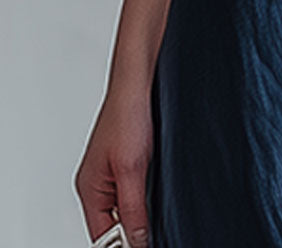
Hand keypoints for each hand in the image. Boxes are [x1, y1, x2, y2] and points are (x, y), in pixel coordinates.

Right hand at [74, 82, 153, 246]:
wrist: (138, 81)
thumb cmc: (126, 114)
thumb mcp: (131, 169)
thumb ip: (132, 209)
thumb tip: (138, 242)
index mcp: (90, 190)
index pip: (102, 236)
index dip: (123, 245)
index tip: (147, 245)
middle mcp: (99, 184)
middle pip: (114, 225)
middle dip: (134, 231)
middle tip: (158, 231)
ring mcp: (113, 172)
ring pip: (127, 208)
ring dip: (142, 212)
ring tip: (162, 210)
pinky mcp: (129, 160)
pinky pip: (136, 190)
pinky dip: (148, 195)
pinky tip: (161, 190)